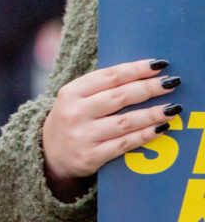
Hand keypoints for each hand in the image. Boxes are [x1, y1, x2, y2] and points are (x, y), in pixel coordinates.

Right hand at [42, 58, 177, 197]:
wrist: (49, 154)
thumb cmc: (71, 120)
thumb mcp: (75, 99)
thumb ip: (101, 87)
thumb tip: (143, 75)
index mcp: (71, 92)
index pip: (109, 76)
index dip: (136, 69)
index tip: (159, 65)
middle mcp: (74, 113)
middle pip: (119, 97)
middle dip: (149, 88)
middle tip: (171, 83)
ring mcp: (82, 135)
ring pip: (125, 121)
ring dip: (152, 113)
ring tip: (172, 108)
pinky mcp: (91, 156)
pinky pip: (124, 144)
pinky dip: (145, 135)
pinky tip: (161, 128)